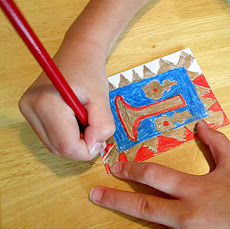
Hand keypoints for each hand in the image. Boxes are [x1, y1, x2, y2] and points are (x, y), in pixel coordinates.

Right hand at [19, 39, 114, 160]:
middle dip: (82, 145)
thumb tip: (94, 147)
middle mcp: (31, 109)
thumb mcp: (102, 99)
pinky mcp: (31, 112)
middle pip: (59, 149)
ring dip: (75, 140)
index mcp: (46, 103)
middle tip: (94, 125)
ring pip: (55, 146)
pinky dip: (67, 135)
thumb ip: (102, 125)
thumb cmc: (90, 72)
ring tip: (85, 118)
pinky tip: (76, 119)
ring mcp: (28, 111)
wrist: (78, 54)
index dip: (87, 150)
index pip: (66, 146)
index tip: (101, 138)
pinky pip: (51, 137)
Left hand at [89, 121, 229, 227]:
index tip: (116, 166)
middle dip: (115, 200)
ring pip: (151, 223)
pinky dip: (154, 224)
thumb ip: (215, 141)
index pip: (154, 177)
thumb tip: (201, 124)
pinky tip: (144, 218)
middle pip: (142, 207)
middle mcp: (186, 215)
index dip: (132, 170)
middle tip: (94, 195)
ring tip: (114, 205)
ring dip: (131, 214)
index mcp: (194, 191)